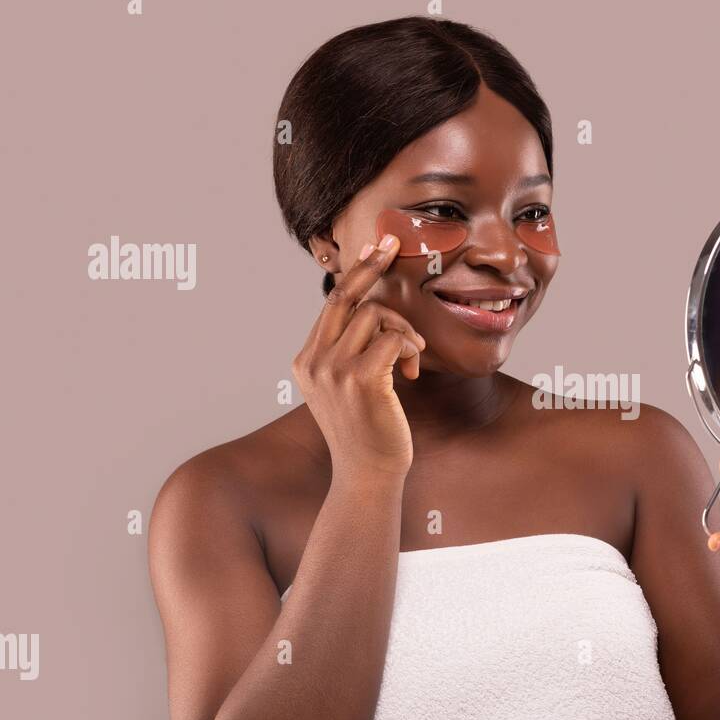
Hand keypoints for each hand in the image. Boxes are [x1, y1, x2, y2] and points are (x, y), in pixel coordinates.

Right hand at [291, 234, 425, 479]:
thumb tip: (373, 312)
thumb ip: (350, 352)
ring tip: (411, 361)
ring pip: (376, 315)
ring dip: (405, 332)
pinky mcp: (362, 380)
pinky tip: (412, 375)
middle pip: (346, 295)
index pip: (331, 303)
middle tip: (393, 244)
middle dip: (371, 265)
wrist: (368, 475)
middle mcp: (314, 361)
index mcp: (307, 360)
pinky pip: (396, 339)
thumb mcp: (348, 387)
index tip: (374, 246)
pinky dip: (412, 350)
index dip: (355, 272)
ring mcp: (334, 370)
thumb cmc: (368, 431)